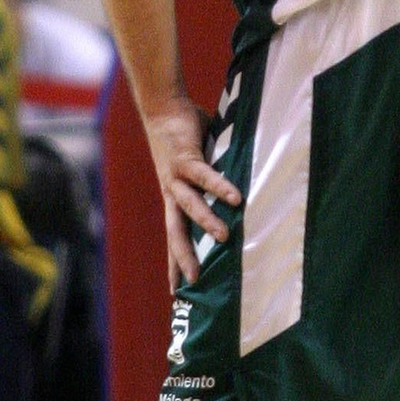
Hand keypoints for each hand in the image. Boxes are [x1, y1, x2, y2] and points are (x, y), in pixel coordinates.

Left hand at [142, 93, 243, 290]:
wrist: (162, 108)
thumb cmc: (182, 137)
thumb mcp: (196, 167)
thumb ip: (210, 182)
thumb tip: (237, 194)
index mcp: (173, 198)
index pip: (174, 237)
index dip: (174, 263)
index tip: (177, 292)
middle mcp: (171, 192)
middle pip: (175, 233)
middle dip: (183, 258)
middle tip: (193, 283)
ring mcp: (176, 177)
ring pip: (190, 206)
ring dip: (206, 222)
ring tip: (225, 237)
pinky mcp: (185, 159)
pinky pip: (205, 176)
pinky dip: (220, 186)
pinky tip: (235, 196)